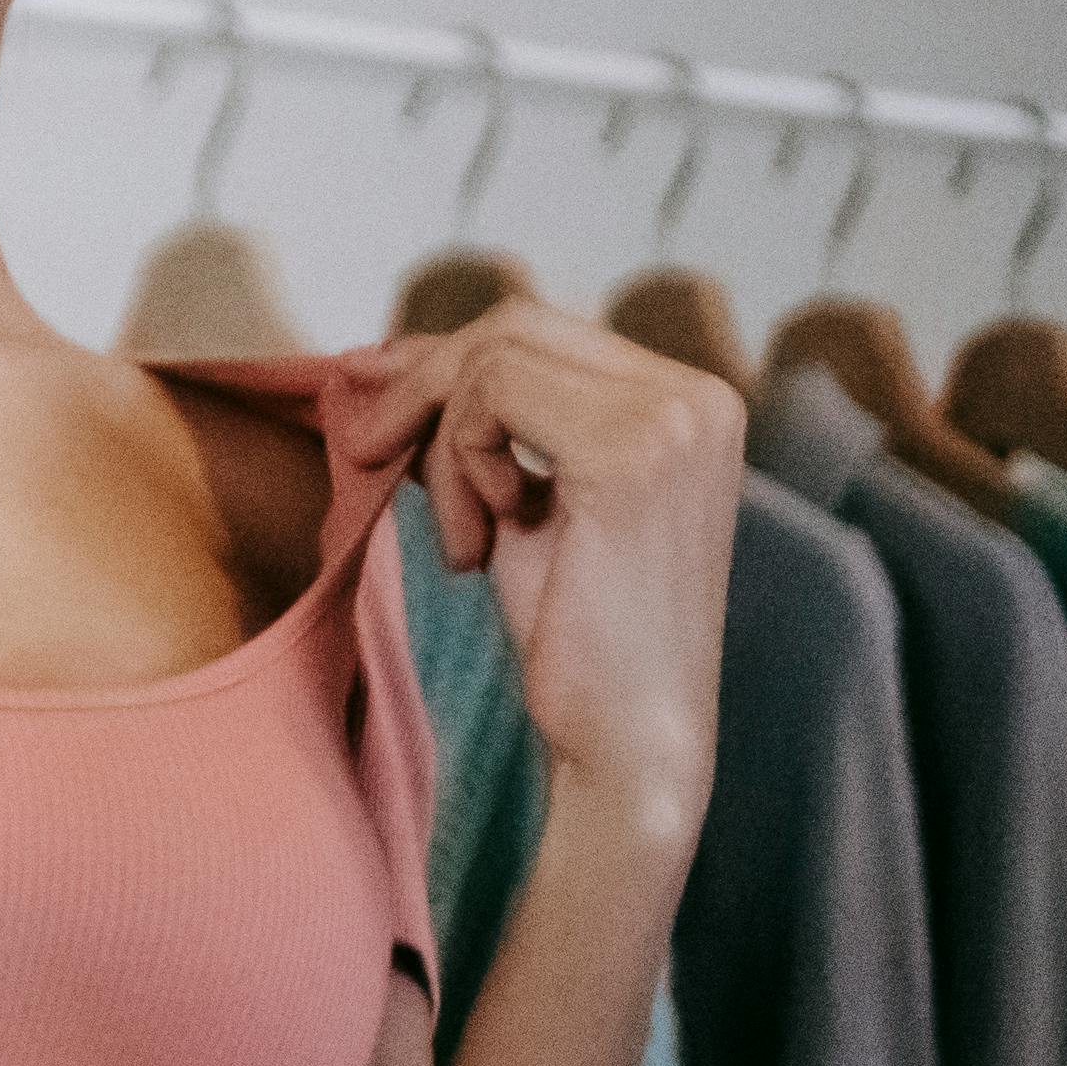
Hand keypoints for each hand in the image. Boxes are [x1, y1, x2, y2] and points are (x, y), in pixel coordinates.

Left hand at [338, 301, 739, 850]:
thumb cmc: (577, 634)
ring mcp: (675, 418)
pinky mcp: (632, 450)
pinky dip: (459, 466)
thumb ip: (481, 426)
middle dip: (423, 383)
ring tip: (464, 540)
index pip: (541, 329)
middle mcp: (700, 397)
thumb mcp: (521, 503)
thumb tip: (379, 357)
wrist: (630, 739)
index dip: (441, 354)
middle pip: (515, 325)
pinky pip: (490, 400)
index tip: (366, 388)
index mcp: (691, 403)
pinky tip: (484, 543)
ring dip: (444, 451)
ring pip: (493, 360)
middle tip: (367, 450)